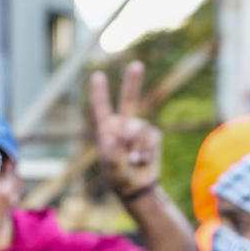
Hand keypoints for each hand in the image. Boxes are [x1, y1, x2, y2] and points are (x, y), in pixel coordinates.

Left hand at [89, 61, 161, 197]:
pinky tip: (142, 159)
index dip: (100, 92)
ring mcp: (138, 129)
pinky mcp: (152, 136)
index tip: (97, 75)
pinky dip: (147, 149)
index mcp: (106, 129)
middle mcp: (123, 125)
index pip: (102, 107)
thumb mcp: (112, 162)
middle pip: (129, 100)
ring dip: (138, 145)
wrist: (135, 186)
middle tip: (137, 64)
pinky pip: (152, 137)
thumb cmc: (117, 174)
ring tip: (133, 160)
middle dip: (133, 82)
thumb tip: (126, 128)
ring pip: (141, 127)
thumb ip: (117, 145)